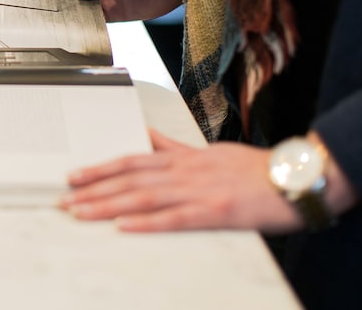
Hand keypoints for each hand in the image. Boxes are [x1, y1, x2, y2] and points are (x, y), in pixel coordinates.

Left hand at [58, 129, 305, 233]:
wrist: (297, 177)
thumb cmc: (254, 168)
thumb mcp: (209, 152)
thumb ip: (174, 147)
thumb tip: (146, 135)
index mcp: (183, 159)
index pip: (132, 160)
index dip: (100, 168)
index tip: (73, 176)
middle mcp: (186, 171)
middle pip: (130, 179)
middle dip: (93, 190)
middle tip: (64, 200)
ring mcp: (200, 191)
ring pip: (144, 197)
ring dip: (109, 205)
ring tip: (81, 213)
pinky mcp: (217, 211)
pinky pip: (176, 218)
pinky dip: (149, 222)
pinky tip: (125, 226)